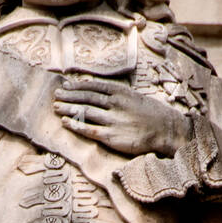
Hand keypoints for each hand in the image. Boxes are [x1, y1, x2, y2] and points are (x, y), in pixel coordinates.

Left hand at [54, 75, 191, 156]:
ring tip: (56, 107)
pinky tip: (65, 122)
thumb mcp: (135, 97)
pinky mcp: (112, 136)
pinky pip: (89, 129)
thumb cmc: (151, 114)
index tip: (65, 86)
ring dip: (68, 109)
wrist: (166, 130)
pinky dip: (75, 125)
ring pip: (85, 112)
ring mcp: (112, 120)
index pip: (93, 86)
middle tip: (56, 95)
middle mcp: (114, 104)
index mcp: (120, 92)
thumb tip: (100, 91)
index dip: (77, 86)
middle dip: (69, 96)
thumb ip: (117, 94)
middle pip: (86, 97)